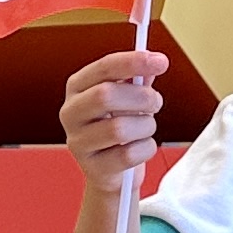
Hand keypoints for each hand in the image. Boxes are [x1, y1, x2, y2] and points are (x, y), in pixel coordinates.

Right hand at [63, 42, 166, 194]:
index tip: (160, 61)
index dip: (133, 62)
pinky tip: (141, 147)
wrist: (113, 171)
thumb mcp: (127, 99)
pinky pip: (129, 155)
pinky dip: (145, 149)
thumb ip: (138, 80)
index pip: (104, 67)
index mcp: (78, 87)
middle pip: (105, 95)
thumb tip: (154, 62)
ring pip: (119, 128)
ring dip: (145, 126)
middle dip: (141, 97)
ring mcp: (78, 142)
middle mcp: (71, 112)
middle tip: (156, 102)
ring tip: (145, 128)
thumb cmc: (118, 129)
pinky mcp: (93, 168)